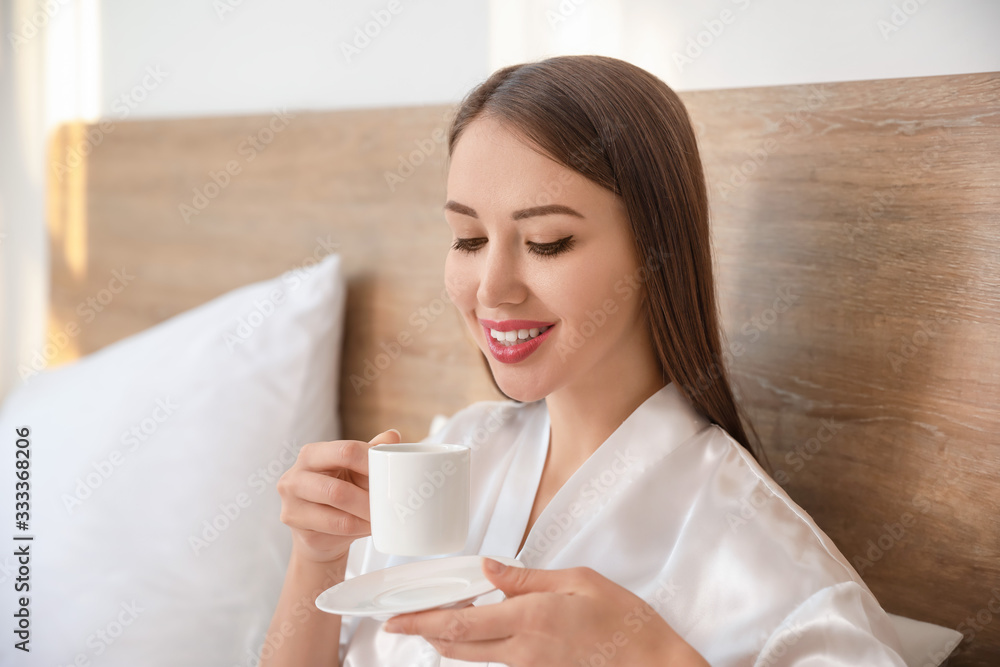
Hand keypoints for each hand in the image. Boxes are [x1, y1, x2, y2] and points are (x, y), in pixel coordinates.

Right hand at [276, 428, 400, 563]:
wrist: (321, 530)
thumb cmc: (340, 490)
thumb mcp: (356, 470)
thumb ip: (372, 452)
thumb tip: (392, 436)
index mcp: (312, 454)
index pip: (346, 452)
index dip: (371, 463)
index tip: (391, 474)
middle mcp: (295, 476)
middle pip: (336, 489)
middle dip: (368, 500)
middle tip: (390, 506)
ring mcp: (291, 504)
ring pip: (337, 514)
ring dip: (365, 517)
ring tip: (382, 517)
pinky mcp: (297, 527)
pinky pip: (335, 529)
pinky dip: (359, 529)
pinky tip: (369, 527)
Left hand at [383, 559, 708, 665]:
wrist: (653, 665)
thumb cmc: (624, 620)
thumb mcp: (578, 581)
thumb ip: (527, 578)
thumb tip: (488, 569)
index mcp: (529, 620)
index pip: (459, 626)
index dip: (421, 624)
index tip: (393, 620)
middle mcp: (522, 650)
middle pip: (457, 647)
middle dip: (423, 634)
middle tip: (398, 622)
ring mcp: (530, 666)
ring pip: (474, 656)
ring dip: (447, 640)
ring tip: (430, 620)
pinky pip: (497, 659)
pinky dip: (476, 644)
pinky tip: (476, 627)